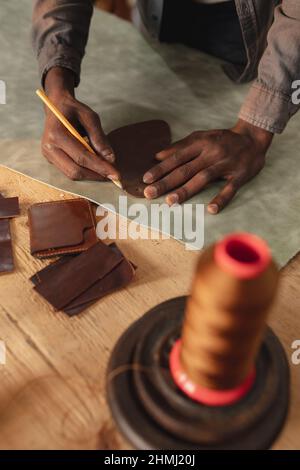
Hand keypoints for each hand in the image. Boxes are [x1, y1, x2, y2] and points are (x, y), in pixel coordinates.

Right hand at [41, 67, 119, 181]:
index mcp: (56, 134)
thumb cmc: (74, 110)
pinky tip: (96, 168)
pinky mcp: (51, 160)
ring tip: (106, 172)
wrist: (56, 106)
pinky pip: (69, 171)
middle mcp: (49, 148)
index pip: (81, 157)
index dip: (100, 167)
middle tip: (113, 176)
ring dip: (91, 176)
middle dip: (96, 175)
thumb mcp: (90, 117)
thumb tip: (110, 159)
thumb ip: (100, 137)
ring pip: (72, 174)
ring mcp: (48, 155)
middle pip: (75, 171)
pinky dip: (85, 172)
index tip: (116, 174)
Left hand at [143, 120, 272, 213]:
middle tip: (150, 193)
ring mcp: (225, 165)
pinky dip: (221, 199)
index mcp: (200, 144)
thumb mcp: (201, 137)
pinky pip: (229, 189)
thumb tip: (157, 156)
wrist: (253, 137)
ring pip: (203, 178)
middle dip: (166, 182)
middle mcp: (210, 153)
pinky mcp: (240, 175)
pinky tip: (211, 210)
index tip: (146, 179)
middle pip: (185, 170)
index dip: (160, 169)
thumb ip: (180, 146)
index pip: (176, 158)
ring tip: (170, 201)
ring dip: (186, 190)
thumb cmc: (222, 139)